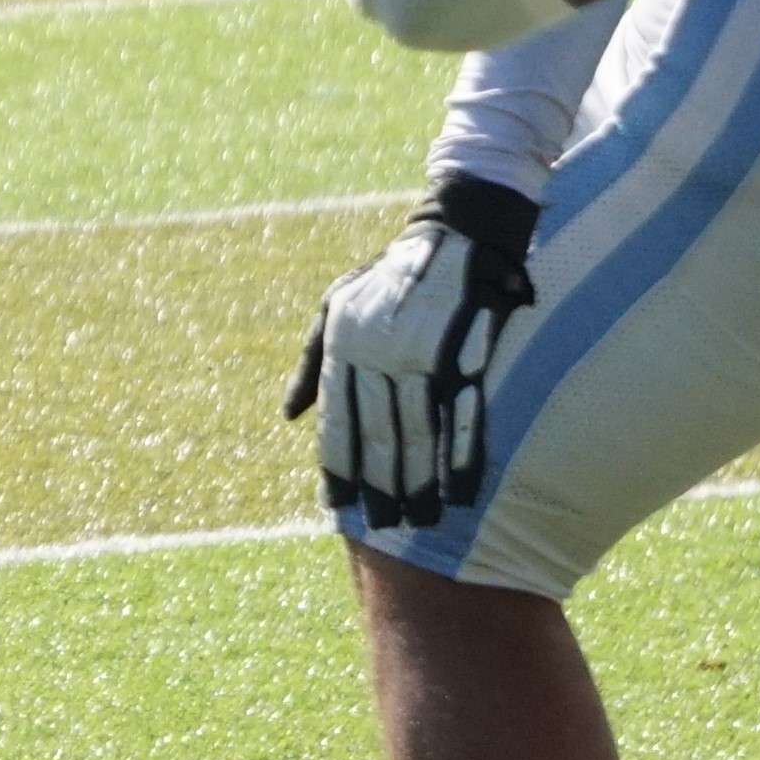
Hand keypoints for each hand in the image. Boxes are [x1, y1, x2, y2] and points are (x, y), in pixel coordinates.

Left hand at [284, 182, 540, 527]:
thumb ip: (312, 363)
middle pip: (381, 436)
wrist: (455, 231)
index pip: (340, 421)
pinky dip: (462, 457)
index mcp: (348, 346)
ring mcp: (428, 355)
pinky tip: (461, 491)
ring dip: (422, 484)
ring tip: (423, 522)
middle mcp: (383, 355)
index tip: (341, 507)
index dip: (340, 468)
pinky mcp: (469, 353)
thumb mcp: (336, 304)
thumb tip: (290, 415)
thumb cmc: (388, 273)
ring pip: (421, 434)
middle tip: (386, 528)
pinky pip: (464, 416)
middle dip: (383, 488)